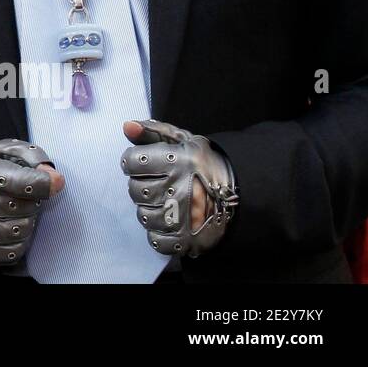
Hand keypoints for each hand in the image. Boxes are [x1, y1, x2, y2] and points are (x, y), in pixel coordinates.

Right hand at [0, 138, 63, 266]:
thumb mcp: (6, 152)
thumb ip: (33, 157)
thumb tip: (54, 177)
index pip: (17, 182)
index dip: (42, 183)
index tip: (56, 180)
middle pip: (24, 207)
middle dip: (30, 200)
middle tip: (19, 194)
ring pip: (22, 230)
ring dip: (25, 220)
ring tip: (12, 210)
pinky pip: (15, 251)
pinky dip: (18, 240)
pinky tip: (8, 226)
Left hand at [121, 119, 238, 257]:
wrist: (240, 192)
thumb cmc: (202, 163)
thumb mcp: (182, 140)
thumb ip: (151, 131)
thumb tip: (127, 126)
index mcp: (178, 161)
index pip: (131, 162)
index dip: (133, 162)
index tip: (143, 164)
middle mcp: (181, 188)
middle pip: (135, 190)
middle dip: (142, 185)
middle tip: (158, 184)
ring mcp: (185, 217)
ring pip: (143, 215)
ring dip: (150, 209)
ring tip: (166, 202)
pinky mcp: (188, 240)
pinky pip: (156, 240)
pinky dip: (159, 233)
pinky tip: (170, 222)